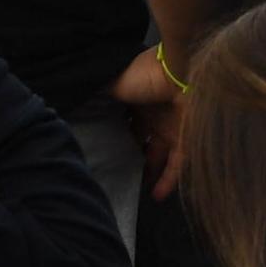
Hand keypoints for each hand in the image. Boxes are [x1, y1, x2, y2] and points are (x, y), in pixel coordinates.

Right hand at [111, 47, 186, 200]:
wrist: (181, 70)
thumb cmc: (145, 75)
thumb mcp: (115, 84)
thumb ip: (100, 96)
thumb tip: (78, 102)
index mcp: (138, 100)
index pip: (126, 121)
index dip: (116, 135)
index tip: (104, 151)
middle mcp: (156, 114)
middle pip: (143, 140)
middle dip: (133, 155)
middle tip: (119, 174)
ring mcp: (173, 126)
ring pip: (160, 154)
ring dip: (150, 171)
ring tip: (137, 190)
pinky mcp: (187, 138)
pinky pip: (177, 164)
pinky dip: (168, 180)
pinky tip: (156, 196)